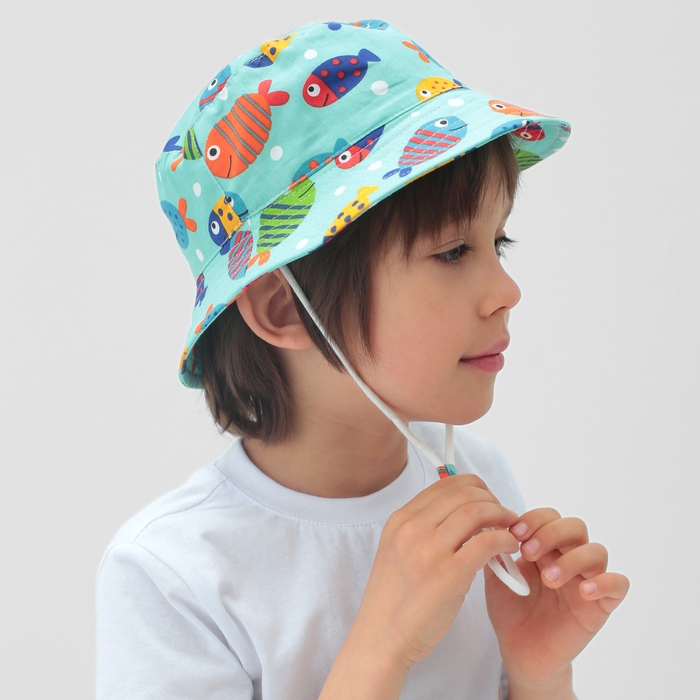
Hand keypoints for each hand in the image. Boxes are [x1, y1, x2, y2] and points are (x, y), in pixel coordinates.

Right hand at [354, 474, 520, 669]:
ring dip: (501, 515)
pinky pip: (487, 542)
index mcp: (400, 520)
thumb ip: (422, 529)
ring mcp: (430, 550)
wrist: (381, 637)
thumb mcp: (397, 550)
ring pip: (477, 511)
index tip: (486, 500)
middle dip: (491, 499)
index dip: (473, 487)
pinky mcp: (450, 574)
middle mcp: (413, 528)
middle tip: (503, 514)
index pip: (444, 485)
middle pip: (463, 493)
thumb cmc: (393, 599)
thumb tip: (461, 515)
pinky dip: (504, 539)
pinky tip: (508, 548)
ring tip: (510, 529)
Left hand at [484, 508, 629, 686]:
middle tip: (528, 553)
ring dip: (572, 559)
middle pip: (575, 526)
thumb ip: (494, 552)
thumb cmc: (510, 611)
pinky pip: (619, 584)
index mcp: (545, 547)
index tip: (514, 533)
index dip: (534, 519)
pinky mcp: (601, 605)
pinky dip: (605, 582)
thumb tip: (490, 525)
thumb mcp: (496, 578)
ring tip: (549, 578)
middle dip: (550, 533)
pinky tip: (584, 591)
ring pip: (597, 551)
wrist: (520, 652)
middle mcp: (569, 557)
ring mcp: (587, 579)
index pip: (549, 516)